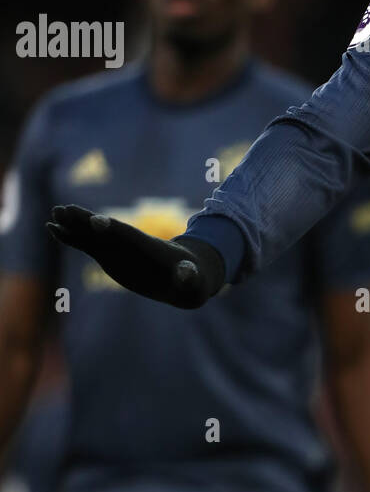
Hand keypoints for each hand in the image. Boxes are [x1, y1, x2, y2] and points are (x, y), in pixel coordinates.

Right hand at [46, 205, 222, 308]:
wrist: (186, 273)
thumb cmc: (191, 279)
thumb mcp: (193, 281)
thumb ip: (189, 277)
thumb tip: (187, 272)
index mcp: (148, 248)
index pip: (129, 237)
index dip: (114, 230)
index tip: (97, 220)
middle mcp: (129, 244)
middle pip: (106, 230)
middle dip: (87, 221)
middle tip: (65, 210)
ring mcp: (117, 248)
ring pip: (91, 235)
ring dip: (73, 226)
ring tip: (53, 215)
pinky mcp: (108, 255)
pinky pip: (86, 244)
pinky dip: (70, 237)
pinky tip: (53, 229)